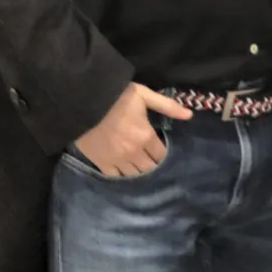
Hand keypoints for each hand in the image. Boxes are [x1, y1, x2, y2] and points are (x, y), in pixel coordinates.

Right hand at [73, 83, 191, 176]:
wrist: (82, 100)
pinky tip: (122, 169)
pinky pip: (115, 176)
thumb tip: (190, 115)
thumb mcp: (143, 95)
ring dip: (138, 171)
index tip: (159, 150)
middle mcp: (133, 152)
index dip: (162, 153)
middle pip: (149, 168)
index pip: (161, 154)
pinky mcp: (101, 163)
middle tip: (150, 159)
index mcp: (146, 136)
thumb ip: (167, 106)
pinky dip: (121, 175)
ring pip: (134, 175)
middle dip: (152, 164)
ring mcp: (117, 160)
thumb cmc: (115, 96)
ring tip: (138, 166)